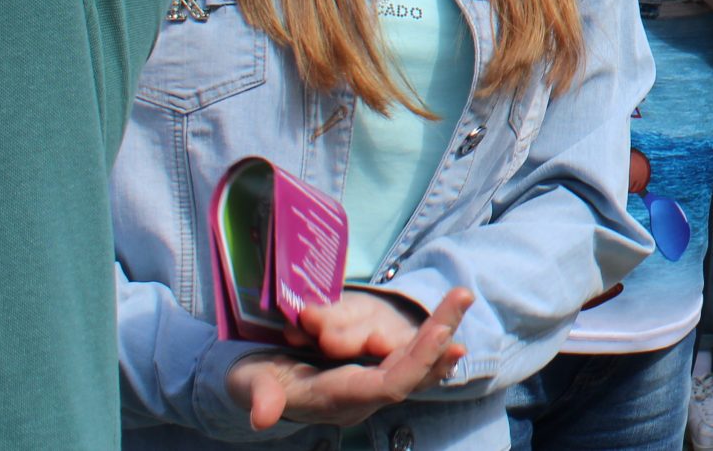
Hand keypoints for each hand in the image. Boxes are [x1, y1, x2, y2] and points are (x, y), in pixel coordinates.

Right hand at [226, 288, 471, 429]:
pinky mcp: (371, 371)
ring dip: (440, 334)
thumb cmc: (254, 382)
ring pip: (417, 366)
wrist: (257, 387)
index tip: (444, 334)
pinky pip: (409, 360)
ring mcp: (369, 386)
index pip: (389, 386)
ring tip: (462, 299)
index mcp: (336, 399)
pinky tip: (449, 323)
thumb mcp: (249, 384)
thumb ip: (259, 396)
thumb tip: (262, 416)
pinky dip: (430, 342)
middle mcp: (362, 396)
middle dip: (439, 337)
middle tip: (462, 296)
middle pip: (412, 372)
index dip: (418, 361)